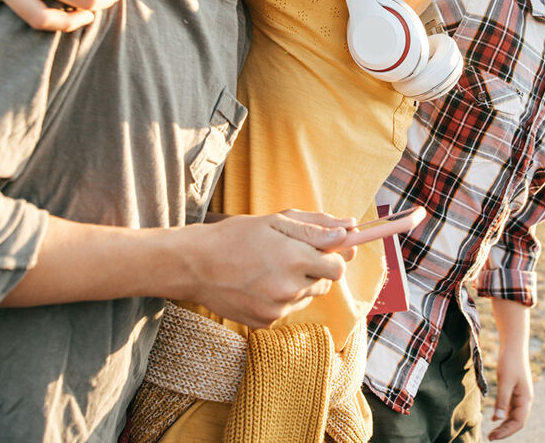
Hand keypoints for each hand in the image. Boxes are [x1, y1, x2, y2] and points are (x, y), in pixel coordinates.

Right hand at [181, 211, 355, 328]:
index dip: (333, 257)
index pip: (338, 267)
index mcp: (295, 259)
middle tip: (289, 255)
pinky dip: (281, 298)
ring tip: (270, 268)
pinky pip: (287, 310)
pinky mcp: (265, 322)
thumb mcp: (276, 221)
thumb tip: (349, 230)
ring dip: (298, 284)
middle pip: (324, 283)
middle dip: (315, 269)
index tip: (323, 250)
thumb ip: (316, 228)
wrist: (195, 265)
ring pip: (306, 297)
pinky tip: (259, 284)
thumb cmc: (235, 236)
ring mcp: (277, 309)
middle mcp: (290, 289)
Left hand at [489, 346, 533, 439]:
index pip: (518, 422)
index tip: (493, 436)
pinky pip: (510, 407)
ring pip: (513, 415)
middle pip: (517, 421)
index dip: (506, 432)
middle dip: (505, 431)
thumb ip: (502, 400)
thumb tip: (498, 419)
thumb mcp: (504, 381)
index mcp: (525, 398)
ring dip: (504, 424)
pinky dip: (503, 414)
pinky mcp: (515, 389)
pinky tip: (495, 418)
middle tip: (490, 437)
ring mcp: (520, 394)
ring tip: (492, 431)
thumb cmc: (509, 361)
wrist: (513, 344)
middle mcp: (525, 398)